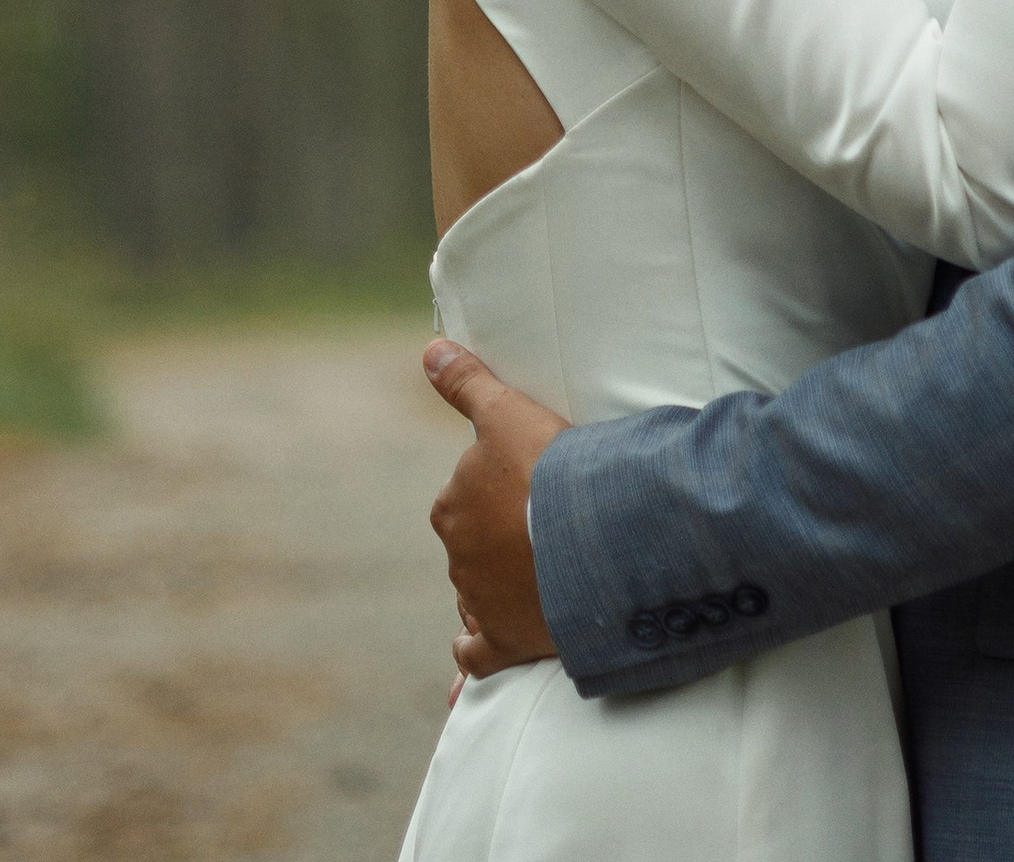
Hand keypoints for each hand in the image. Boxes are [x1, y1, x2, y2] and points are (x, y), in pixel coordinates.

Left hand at [424, 339, 567, 677]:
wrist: (584, 541)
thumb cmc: (547, 469)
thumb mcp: (505, 412)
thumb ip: (467, 383)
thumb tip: (429, 349)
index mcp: (452, 507)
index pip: (464, 500)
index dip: (494, 495)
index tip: (523, 491)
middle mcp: (457, 558)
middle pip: (473, 550)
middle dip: (495, 545)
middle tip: (537, 535)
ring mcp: (479, 605)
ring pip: (477, 599)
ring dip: (496, 593)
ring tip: (532, 586)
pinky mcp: (504, 643)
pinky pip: (477, 657)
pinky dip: (471, 660)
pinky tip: (469, 663)